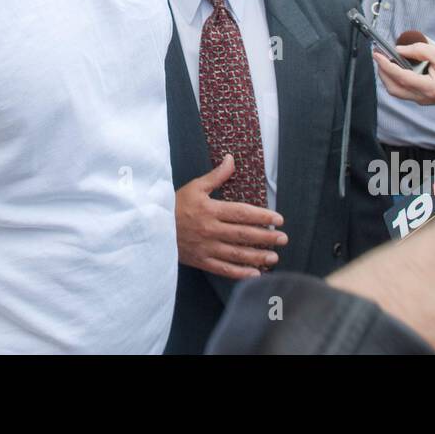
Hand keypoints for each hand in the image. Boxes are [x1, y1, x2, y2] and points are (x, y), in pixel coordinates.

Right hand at [175, 154, 287, 279]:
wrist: (151, 227)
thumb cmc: (174, 204)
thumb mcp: (194, 186)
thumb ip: (216, 176)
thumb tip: (231, 159)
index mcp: (210, 210)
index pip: (242, 213)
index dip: (262, 217)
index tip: (278, 219)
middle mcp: (210, 230)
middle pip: (243, 234)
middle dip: (266, 237)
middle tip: (283, 239)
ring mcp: (205, 247)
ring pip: (236, 254)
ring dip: (257, 256)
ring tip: (274, 257)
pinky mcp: (200, 261)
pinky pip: (223, 269)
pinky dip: (240, 273)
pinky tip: (255, 274)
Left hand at [372, 41, 434, 106]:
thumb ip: (420, 51)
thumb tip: (400, 49)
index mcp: (429, 88)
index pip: (401, 77)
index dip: (386, 65)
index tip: (377, 54)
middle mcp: (422, 97)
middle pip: (393, 88)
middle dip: (382, 72)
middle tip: (379, 56)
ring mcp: (421, 100)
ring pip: (396, 91)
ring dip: (387, 76)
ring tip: (386, 60)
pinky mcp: (421, 99)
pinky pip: (403, 91)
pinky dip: (396, 80)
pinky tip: (397, 68)